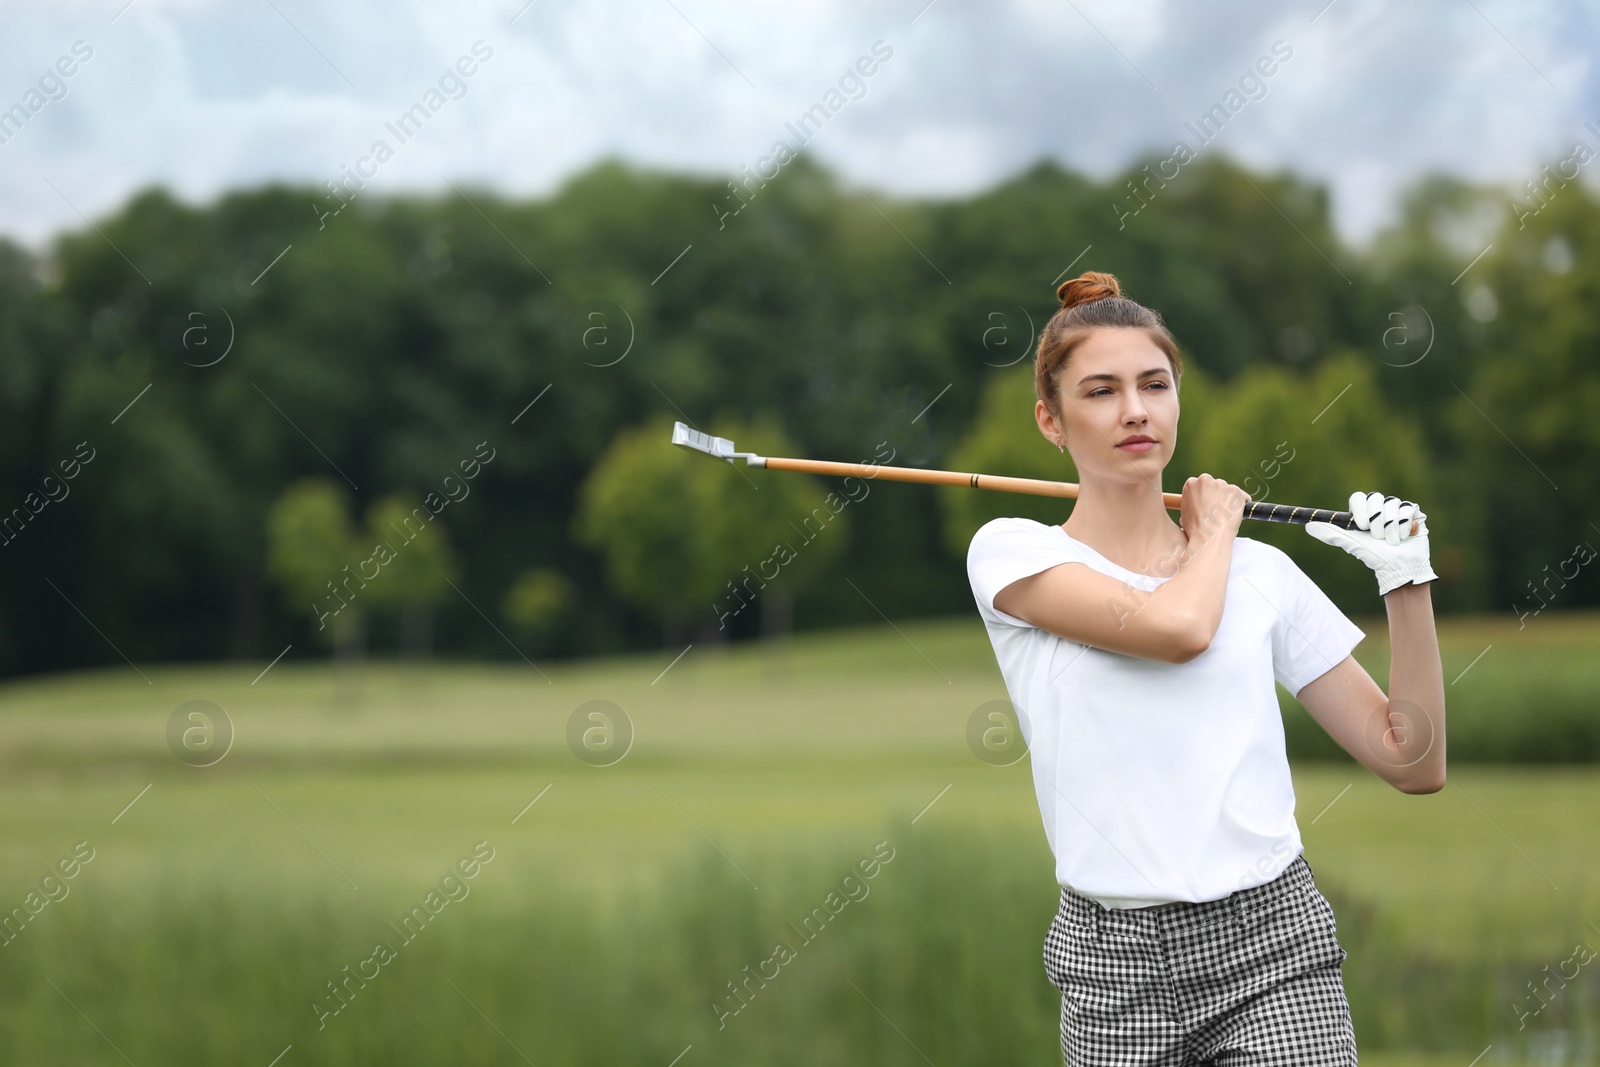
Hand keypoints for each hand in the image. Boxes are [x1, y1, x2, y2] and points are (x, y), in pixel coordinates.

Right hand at [1180, 474, 1247, 547]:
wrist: (1209, 537)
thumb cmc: (1196, 530)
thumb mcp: (1186, 513)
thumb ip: (1193, 504)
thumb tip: (1200, 506)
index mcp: (1191, 484)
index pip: (1202, 485)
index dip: (1206, 497)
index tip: (1208, 506)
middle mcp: (1205, 480)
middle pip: (1216, 485)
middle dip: (1218, 496)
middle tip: (1218, 512)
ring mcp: (1221, 484)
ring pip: (1229, 492)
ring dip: (1230, 501)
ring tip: (1225, 517)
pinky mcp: (1236, 490)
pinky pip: (1243, 497)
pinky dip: (1242, 506)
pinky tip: (1235, 516)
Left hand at [1305, 490, 1437, 595]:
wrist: (1400, 567)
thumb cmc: (1375, 557)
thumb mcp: (1351, 544)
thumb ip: (1331, 534)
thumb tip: (1308, 526)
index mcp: (1363, 512)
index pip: (1358, 497)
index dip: (1361, 509)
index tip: (1362, 526)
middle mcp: (1379, 507)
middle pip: (1376, 498)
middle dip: (1377, 521)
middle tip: (1378, 537)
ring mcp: (1396, 508)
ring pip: (1392, 504)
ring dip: (1391, 528)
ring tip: (1392, 541)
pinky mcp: (1412, 512)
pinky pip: (1407, 509)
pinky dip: (1405, 526)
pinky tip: (1405, 536)